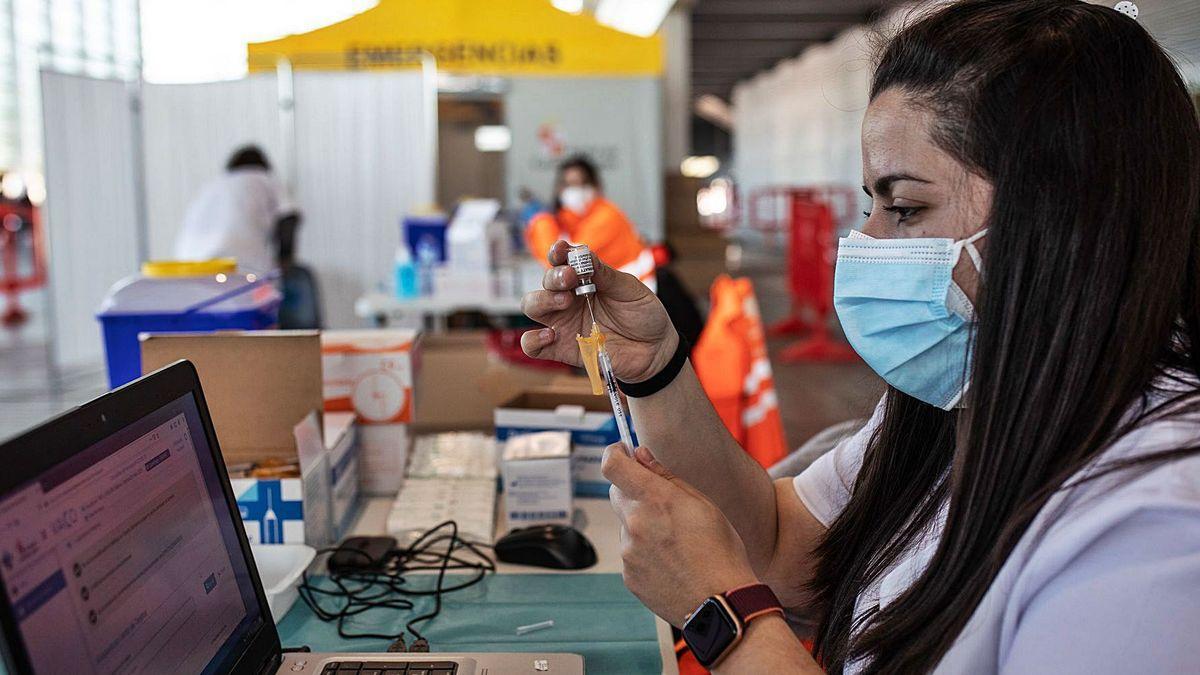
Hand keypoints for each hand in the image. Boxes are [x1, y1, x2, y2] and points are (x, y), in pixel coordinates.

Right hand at [521, 240, 677, 382]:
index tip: (561, 250)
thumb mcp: (630, 290)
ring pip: (532, 307)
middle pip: (545, 283)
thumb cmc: (643, 315)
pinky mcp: (562, 349)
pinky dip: (533, 339)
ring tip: (564, 301)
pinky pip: (532, 346)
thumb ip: (605, 275)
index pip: (562, 261)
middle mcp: (569, 299)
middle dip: (553, 277)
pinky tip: (550, 335)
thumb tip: (583, 254)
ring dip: (542, 300)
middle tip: (570, 278)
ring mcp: (564, 323)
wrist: (655, 350)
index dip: (558, 253)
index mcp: (584, 279)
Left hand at [603, 444, 758, 626]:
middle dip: (634, 492)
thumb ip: (667, 477)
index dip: (614, 453)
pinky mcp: (628, 575)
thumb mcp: (703, 505)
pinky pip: (631, 553)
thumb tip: (641, 455)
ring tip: (676, 544)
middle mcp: (635, 523)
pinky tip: (671, 563)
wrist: (722, 603)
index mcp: (654, 499)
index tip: (622, 451)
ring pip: (627, 526)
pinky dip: (645, 553)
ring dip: (642, 526)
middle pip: (617, 494)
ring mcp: (628, 552)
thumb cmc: (721, 552)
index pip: (612, 465)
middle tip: (662, 504)